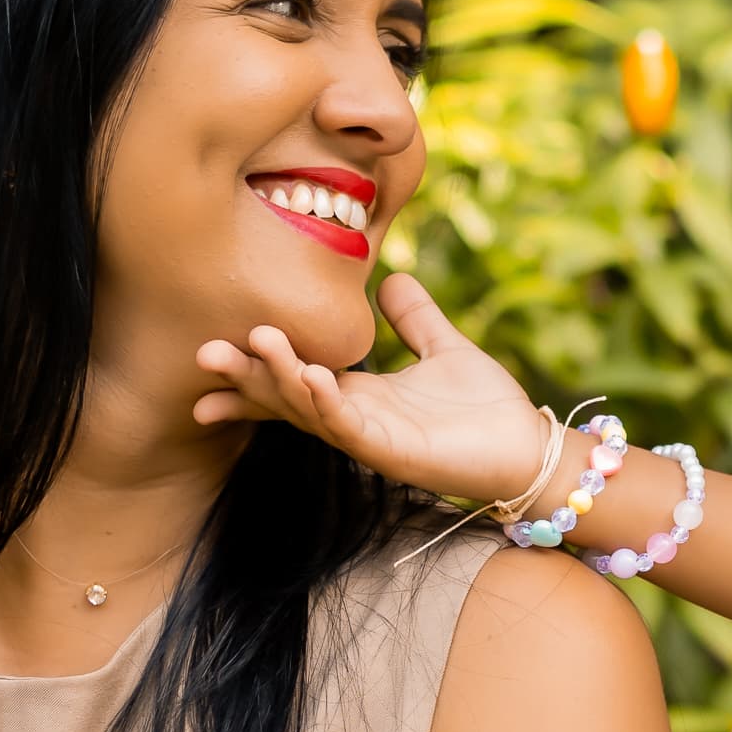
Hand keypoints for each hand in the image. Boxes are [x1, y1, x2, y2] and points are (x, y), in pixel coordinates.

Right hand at [198, 273, 553, 505]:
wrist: (527, 449)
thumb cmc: (487, 408)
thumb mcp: (442, 348)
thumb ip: (414, 317)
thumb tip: (391, 278)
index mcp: (358, 395)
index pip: (291, 381)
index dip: (251, 372)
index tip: (207, 353)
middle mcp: (353, 419)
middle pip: (284, 398)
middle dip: (245, 379)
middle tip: (204, 353)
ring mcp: (369, 439)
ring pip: (308, 409)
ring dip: (280, 379)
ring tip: (258, 342)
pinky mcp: (392, 454)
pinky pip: (349, 428)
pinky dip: (327, 403)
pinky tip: (311, 377)